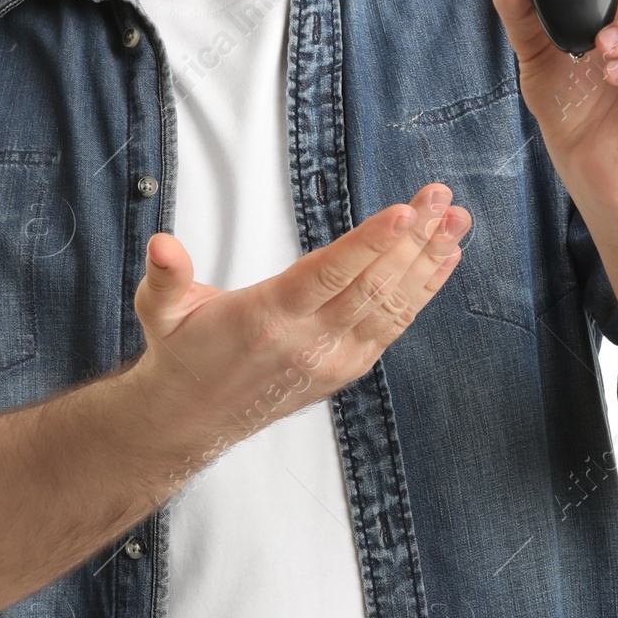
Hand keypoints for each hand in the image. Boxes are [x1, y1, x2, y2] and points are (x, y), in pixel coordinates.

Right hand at [130, 183, 470, 462]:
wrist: (191, 420)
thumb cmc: (180, 352)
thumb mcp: (160, 311)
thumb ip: (164, 276)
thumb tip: (161, 244)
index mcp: (267, 319)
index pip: (327, 274)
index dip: (369, 242)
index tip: (405, 212)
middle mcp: (308, 342)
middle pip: (372, 285)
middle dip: (414, 239)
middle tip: (442, 197)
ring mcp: (333, 359)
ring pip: (392, 305)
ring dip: (428, 261)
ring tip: (457, 220)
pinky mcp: (346, 368)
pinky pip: (393, 326)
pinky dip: (423, 292)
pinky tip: (445, 260)